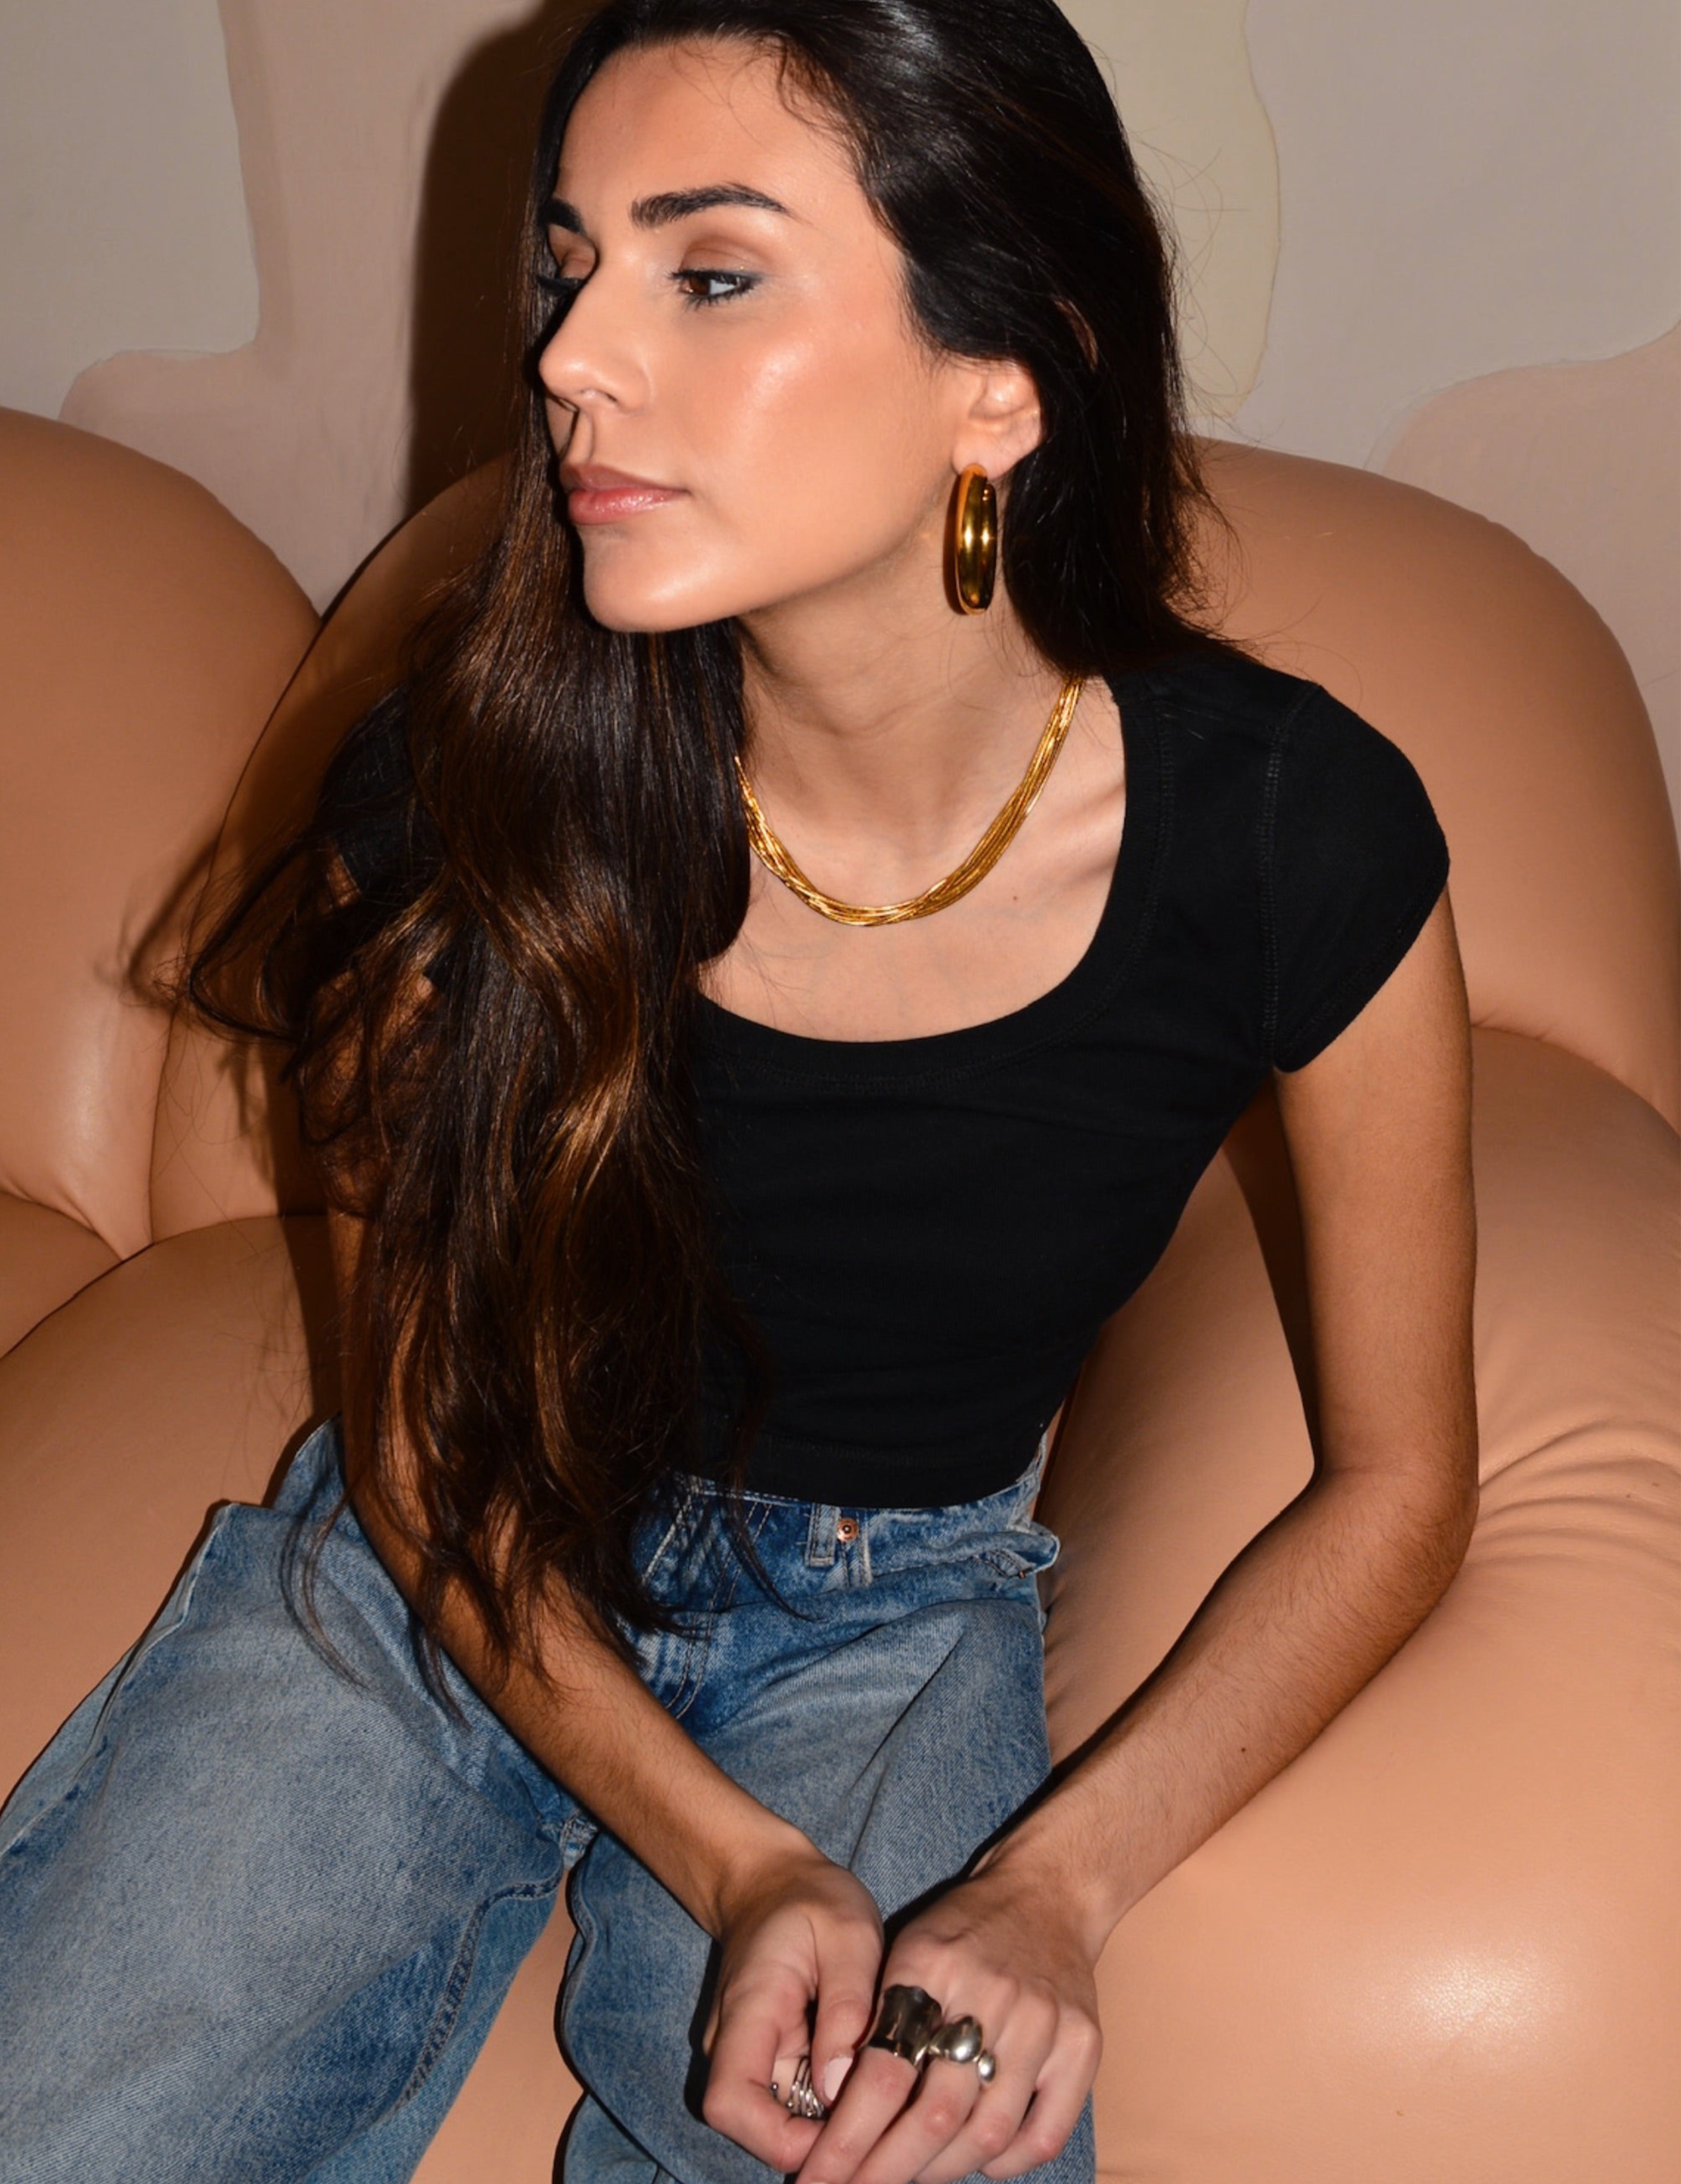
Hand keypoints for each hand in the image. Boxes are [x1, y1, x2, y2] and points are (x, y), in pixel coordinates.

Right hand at [698, 1834, 886, 2171]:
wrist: (775, 1884)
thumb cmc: (815, 1902)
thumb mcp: (849, 1935)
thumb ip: (846, 2008)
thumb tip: (840, 2088)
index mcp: (747, 2013)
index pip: (730, 2105)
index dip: (781, 2139)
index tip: (844, 2131)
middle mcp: (733, 2046)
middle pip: (754, 2130)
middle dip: (816, 2144)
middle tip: (882, 2126)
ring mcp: (748, 2058)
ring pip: (779, 2124)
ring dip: (828, 2129)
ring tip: (886, 2107)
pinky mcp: (769, 2062)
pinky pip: (795, 2106)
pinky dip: (832, 2111)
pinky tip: (874, 2091)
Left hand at [792, 1852, 1101, 2183]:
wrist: (1049, 1892)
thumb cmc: (964, 1930)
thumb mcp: (909, 1948)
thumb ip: (877, 2017)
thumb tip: (837, 2108)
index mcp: (931, 1965)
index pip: (882, 2073)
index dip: (847, 2138)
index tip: (818, 2176)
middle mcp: (988, 1992)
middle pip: (933, 2114)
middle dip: (885, 2170)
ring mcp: (1043, 2019)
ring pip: (986, 2132)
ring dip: (941, 2170)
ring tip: (911, 2176)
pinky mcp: (1083, 2042)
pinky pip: (1044, 2134)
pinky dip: (1007, 2163)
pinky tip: (979, 2159)